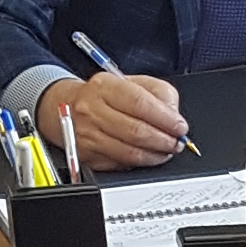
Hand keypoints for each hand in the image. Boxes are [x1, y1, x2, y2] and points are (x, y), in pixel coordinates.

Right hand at [44, 70, 186, 171]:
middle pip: (136, 131)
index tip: (180, 127)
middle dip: (164, 140)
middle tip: (177, 142)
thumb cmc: (104, 96)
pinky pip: (120, 164)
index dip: (165, 118)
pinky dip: (140, 163)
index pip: (139, 103)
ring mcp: (86, 135)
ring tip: (167, 151)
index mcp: (104, 86)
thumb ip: (159, 93)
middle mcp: (91, 110)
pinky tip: (149, 157)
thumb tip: (174, 116)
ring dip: (155, 155)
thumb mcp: (132, 82)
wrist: (65, 107)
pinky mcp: (87, 155)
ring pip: (129, 152)